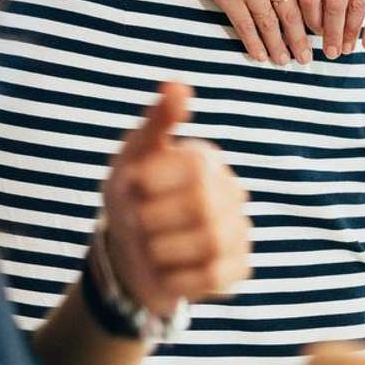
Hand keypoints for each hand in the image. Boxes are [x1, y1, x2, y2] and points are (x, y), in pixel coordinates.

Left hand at [100, 82, 250, 316]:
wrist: (126, 256)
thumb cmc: (131, 200)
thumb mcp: (131, 158)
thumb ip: (155, 123)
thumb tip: (178, 85)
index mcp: (207, 161)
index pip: (195, 167)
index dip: (155, 182)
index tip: (134, 187)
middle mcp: (232, 193)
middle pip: (203, 206)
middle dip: (155, 220)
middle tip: (139, 223)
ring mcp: (239, 232)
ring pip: (209, 245)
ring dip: (163, 251)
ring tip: (152, 247)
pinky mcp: (237, 270)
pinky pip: (212, 279)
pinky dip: (177, 279)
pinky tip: (167, 270)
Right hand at [162, 0, 311, 64]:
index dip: (313, 17)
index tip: (317, 32)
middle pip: (292, 15)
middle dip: (300, 40)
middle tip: (306, 58)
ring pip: (270, 25)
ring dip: (278, 47)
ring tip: (284, 62)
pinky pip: (244, 26)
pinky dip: (253, 43)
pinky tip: (260, 56)